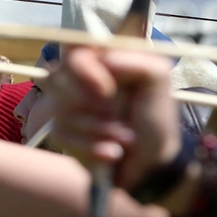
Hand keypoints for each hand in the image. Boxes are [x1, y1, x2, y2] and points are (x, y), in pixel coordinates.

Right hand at [45, 47, 178, 186]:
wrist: (150, 165)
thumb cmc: (154, 121)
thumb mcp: (158, 82)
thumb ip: (137, 62)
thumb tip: (104, 59)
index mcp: (101, 62)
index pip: (74, 52)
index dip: (83, 71)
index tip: (106, 91)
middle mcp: (78, 80)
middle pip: (59, 79)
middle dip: (94, 106)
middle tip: (120, 116)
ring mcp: (66, 106)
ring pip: (60, 109)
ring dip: (98, 129)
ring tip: (124, 139)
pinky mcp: (61, 131)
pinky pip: (61, 133)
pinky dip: (90, 146)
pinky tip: (111, 153)